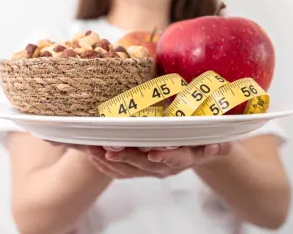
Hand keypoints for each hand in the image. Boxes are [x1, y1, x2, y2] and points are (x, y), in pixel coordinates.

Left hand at [85, 143, 232, 178]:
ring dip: (111, 162)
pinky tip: (94, 157)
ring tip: (94, 150)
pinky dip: (107, 166)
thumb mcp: (215, 138)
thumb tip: (218, 146)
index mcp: (186, 158)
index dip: (164, 156)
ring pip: (130, 170)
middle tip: (109, 149)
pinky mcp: (141, 170)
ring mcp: (153, 170)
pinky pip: (122, 173)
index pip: (175, 159)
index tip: (152, 152)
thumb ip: (217, 143)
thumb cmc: (203, 138)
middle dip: (127, 158)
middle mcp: (167, 168)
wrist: (198, 151)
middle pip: (146, 166)